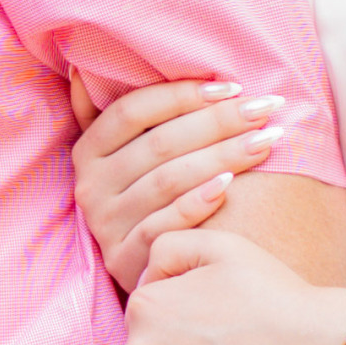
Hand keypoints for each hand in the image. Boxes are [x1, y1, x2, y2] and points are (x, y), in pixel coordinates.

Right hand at [71, 73, 287, 290]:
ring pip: (166, 180)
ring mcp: (105, 225)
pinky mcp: (125, 259)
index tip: (233, 87)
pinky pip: (164, 225)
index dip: (182, 94)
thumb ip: (116, 118)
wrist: (163, 273)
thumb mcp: (126, 156)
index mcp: (88, 151)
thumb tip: (78, 71)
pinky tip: (231, 186)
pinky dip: (197, 203)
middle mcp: (90, 186)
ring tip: (267, 140)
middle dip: (218, 121)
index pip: (133, 110)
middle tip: (266, 109)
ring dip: (221, 156)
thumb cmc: (155, 198)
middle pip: (159, 144)